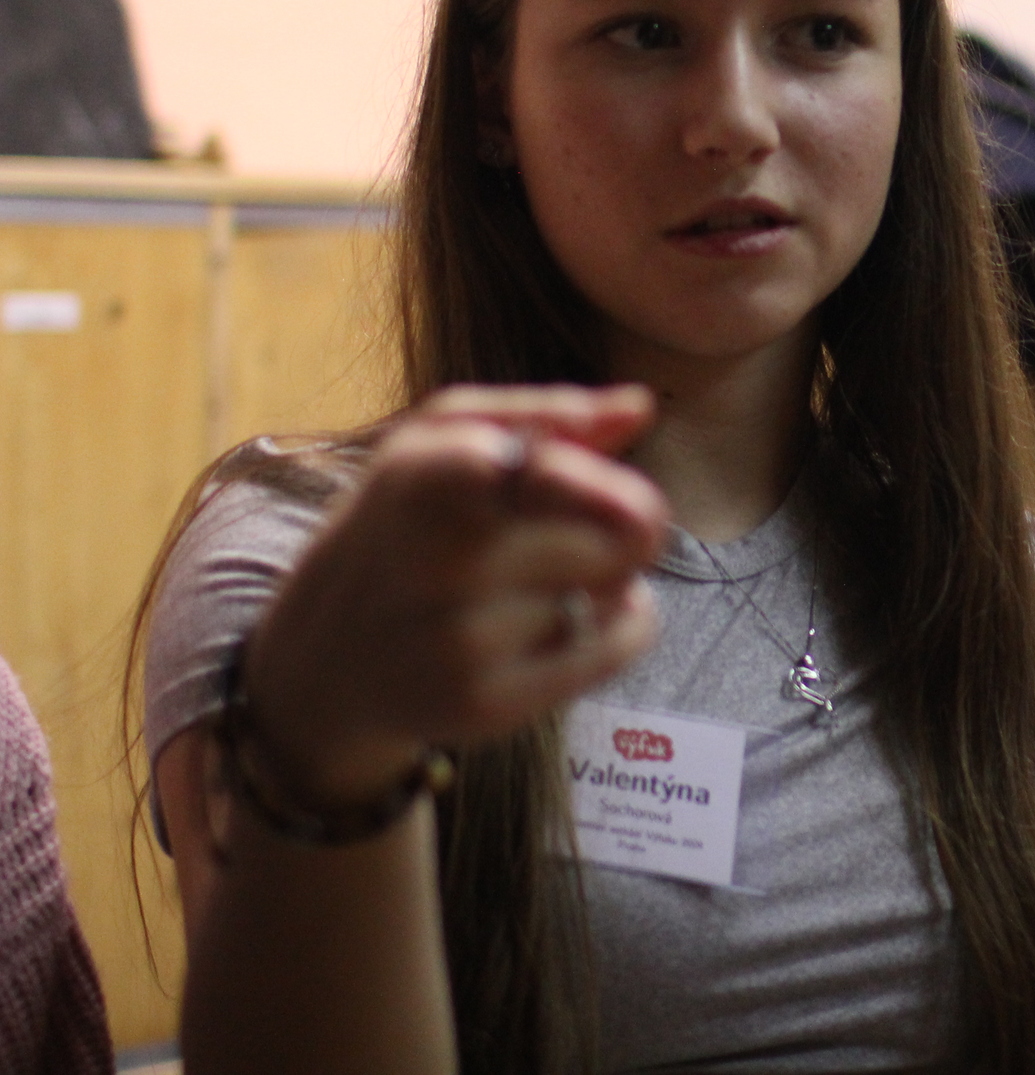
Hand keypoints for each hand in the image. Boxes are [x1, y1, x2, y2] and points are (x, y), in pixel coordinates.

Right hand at [241, 385, 668, 806]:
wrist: (319, 660)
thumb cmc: (399, 529)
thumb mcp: (432, 444)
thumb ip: (539, 415)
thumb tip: (638, 406)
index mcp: (425, 478)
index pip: (544, 468)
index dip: (583, 476)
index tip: (562, 481)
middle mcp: (443, 562)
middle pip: (626, 524)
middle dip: (621, 519)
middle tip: (569, 527)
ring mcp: (465, 640)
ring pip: (622, 582)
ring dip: (608, 577)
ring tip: (539, 579)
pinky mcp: (489, 705)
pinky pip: (622, 643)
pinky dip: (624, 625)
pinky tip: (571, 618)